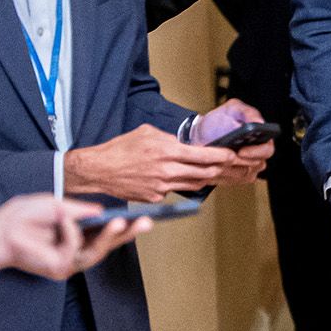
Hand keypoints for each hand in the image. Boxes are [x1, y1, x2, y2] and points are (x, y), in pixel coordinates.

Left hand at [0, 194, 151, 279]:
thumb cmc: (24, 216)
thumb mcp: (56, 205)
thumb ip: (79, 209)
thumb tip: (101, 211)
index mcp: (78, 235)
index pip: (106, 233)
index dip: (125, 227)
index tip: (144, 218)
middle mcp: (76, 251)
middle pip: (108, 246)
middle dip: (127, 234)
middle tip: (147, 222)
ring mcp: (68, 262)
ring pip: (97, 253)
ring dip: (110, 237)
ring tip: (123, 222)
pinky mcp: (58, 269)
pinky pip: (74, 250)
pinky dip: (71, 233)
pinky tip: (65, 221)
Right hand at [65, 124, 238, 201]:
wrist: (99, 170)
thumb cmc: (120, 149)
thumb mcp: (147, 132)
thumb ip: (169, 138)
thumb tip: (183, 145)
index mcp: (167, 151)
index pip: (204, 155)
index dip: (221, 156)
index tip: (231, 154)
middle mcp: (167, 171)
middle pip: (204, 173)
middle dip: (219, 169)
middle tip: (226, 165)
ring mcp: (162, 187)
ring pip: (193, 184)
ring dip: (203, 178)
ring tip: (208, 172)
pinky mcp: (156, 197)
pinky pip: (174, 191)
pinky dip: (178, 184)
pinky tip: (175, 178)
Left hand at [191, 100, 274, 185]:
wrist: (200, 134)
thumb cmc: (218, 121)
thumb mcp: (233, 109)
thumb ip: (248, 112)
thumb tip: (259, 122)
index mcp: (261, 138)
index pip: (267, 150)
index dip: (256, 152)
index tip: (241, 151)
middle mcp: (258, 154)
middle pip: (257, 165)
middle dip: (240, 162)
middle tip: (226, 157)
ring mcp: (249, 167)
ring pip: (245, 174)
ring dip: (230, 169)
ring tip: (217, 162)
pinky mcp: (237, 178)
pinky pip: (234, 181)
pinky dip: (223, 176)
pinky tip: (214, 167)